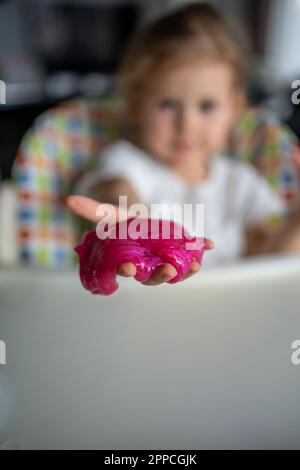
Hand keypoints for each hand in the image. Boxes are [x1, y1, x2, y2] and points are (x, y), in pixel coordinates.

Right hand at [66, 195, 213, 285]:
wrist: (147, 223)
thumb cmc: (127, 224)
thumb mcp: (112, 216)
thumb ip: (93, 210)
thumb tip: (68, 200)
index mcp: (131, 261)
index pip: (128, 271)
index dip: (128, 271)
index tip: (128, 268)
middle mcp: (150, 266)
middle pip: (155, 277)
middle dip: (161, 276)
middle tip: (167, 271)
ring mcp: (167, 261)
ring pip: (176, 271)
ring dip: (186, 271)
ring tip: (195, 266)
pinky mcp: (182, 252)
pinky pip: (192, 255)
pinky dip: (202, 249)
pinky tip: (210, 244)